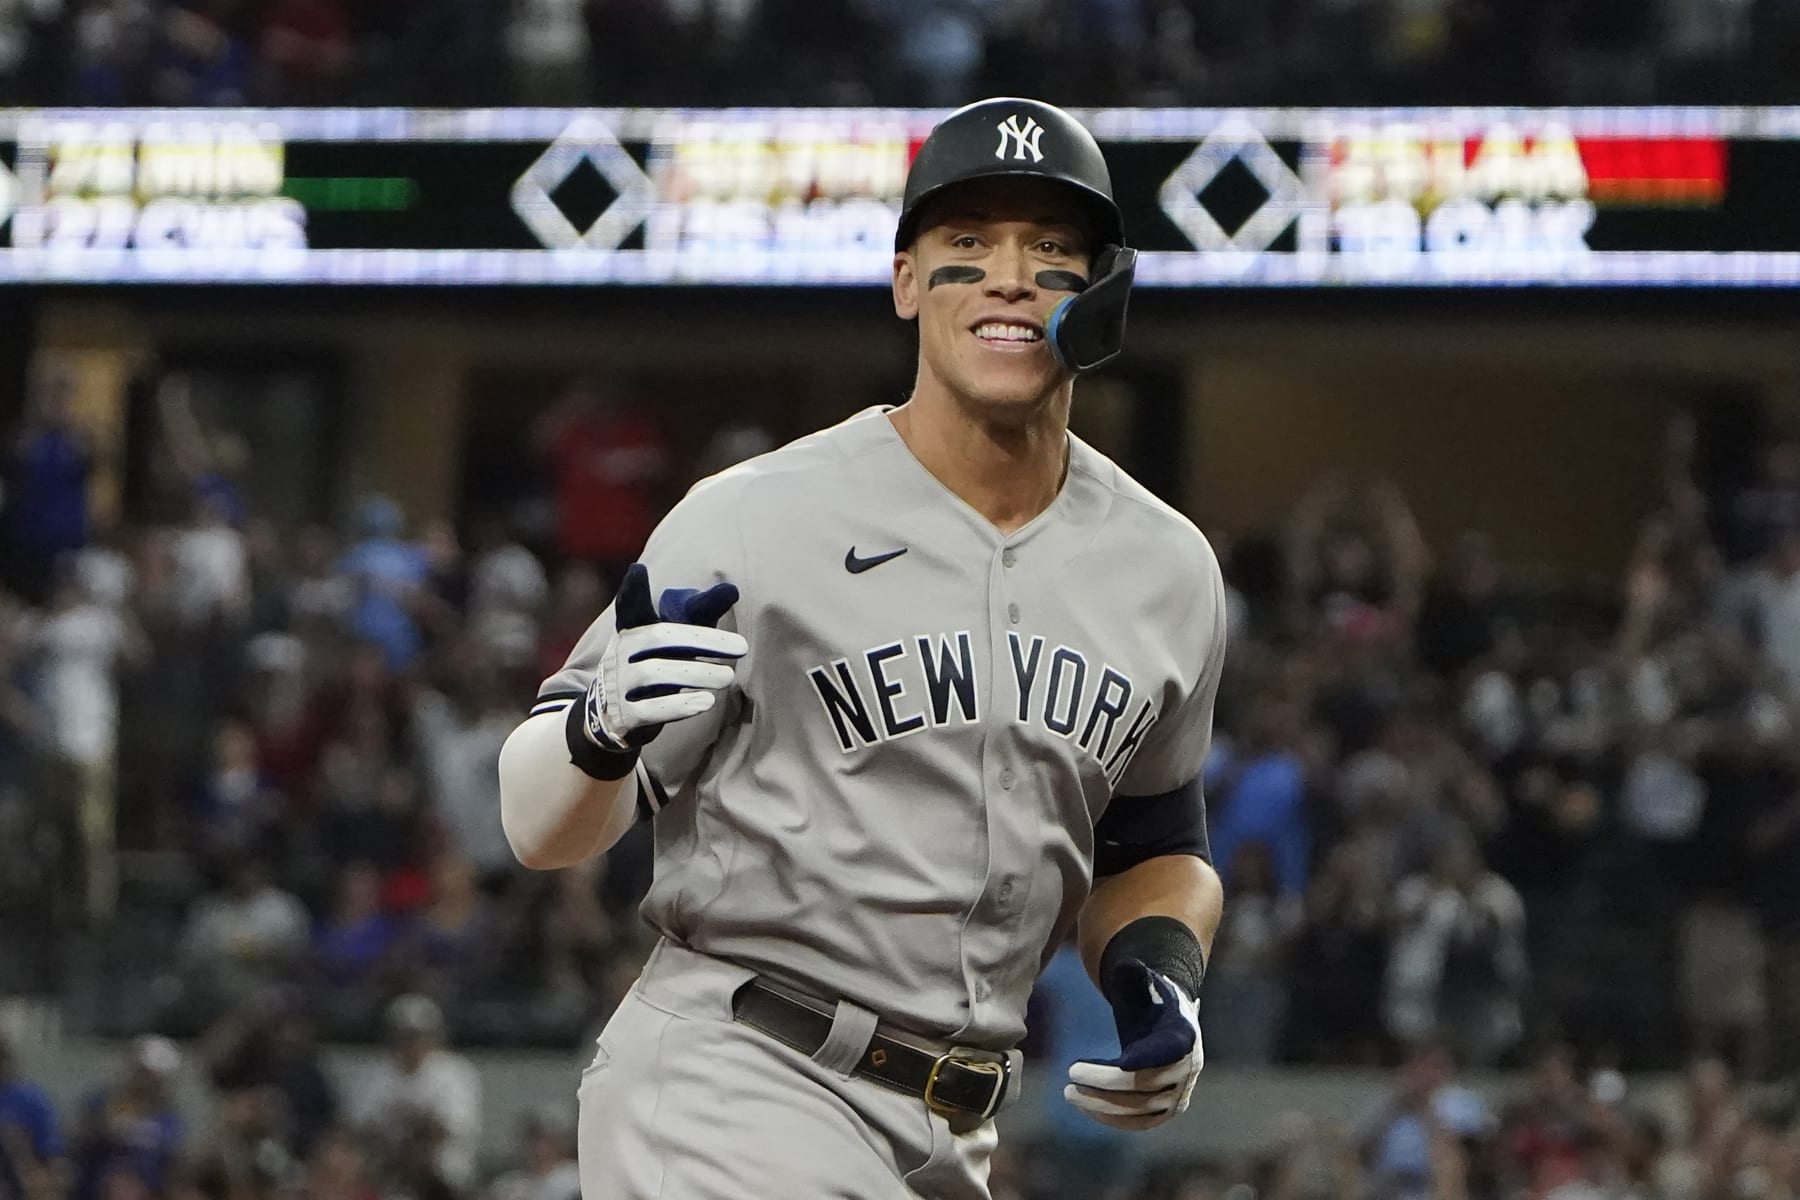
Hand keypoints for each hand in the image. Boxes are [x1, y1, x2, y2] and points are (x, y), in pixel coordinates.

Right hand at [578, 562, 746, 752]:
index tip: (639, 570)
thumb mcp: (671, 641)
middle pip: (659, 638)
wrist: (613, 715)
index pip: (630, 606)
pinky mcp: (624, 716)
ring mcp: (618, 685)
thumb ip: (698, 617)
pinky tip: (707, 702)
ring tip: (728, 677)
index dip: (633, 590)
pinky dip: (680, 706)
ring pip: (655, 674)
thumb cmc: (655, 666)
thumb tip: (732, 590)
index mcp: (632, 629)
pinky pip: (650, 710)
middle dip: (703, 640)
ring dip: (697, 674)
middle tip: (742, 647)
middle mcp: (621, 652)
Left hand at [1064, 960, 1203, 1130]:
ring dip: (1104, 1104)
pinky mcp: (1168, 1109)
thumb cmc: (1151, 997)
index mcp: (1184, 1033)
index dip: (1144, 1057)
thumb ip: (1135, 973)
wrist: (1170, 1021)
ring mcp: (1180, 1092)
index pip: (1169, 1050)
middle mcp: (1188, 1066)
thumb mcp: (1145, 981)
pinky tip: (1086, 1109)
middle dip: (1106, 1082)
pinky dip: (1114, 1119)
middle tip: (1071, 1074)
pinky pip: (1142, 1121)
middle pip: (1146, 1082)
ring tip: (1070, 1093)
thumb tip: (1127, 965)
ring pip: (1141, 1107)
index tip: (1118, 1060)